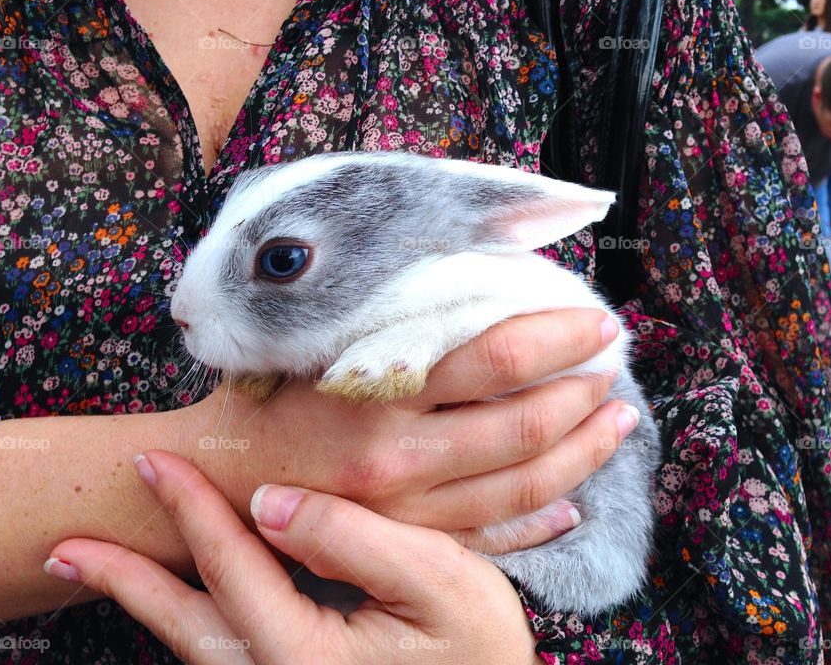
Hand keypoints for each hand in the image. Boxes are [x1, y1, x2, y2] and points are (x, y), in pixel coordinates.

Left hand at [44, 450, 544, 664]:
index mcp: (307, 655)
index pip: (230, 568)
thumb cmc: (482, 651)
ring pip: (195, 643)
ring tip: (92, 568)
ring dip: (143, 599)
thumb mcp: (441, 581)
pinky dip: (185, 616)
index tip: (155, 462)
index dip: (191, 510)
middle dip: (123, 577)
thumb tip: (269, 500)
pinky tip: (177, 594)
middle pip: (184, 624)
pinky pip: (221, 649)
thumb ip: (354, 538)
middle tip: (64, 544)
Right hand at [183, 309, 636, 552]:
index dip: (558, 336)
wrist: (212, 480)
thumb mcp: (315, 341)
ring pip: (523, 486)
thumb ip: (389, 320)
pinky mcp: (406, 541)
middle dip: (583, 392)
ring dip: (584, 452)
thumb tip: (469, 288)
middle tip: (615, 365)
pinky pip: (491, 539)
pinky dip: (540, 522)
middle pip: (524, 424)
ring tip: (618, 421)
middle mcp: (402, 456)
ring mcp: (408, 509)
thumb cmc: (262, 396)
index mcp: (381, 392)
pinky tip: (573, 507)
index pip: (497, 358)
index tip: (595, 321)